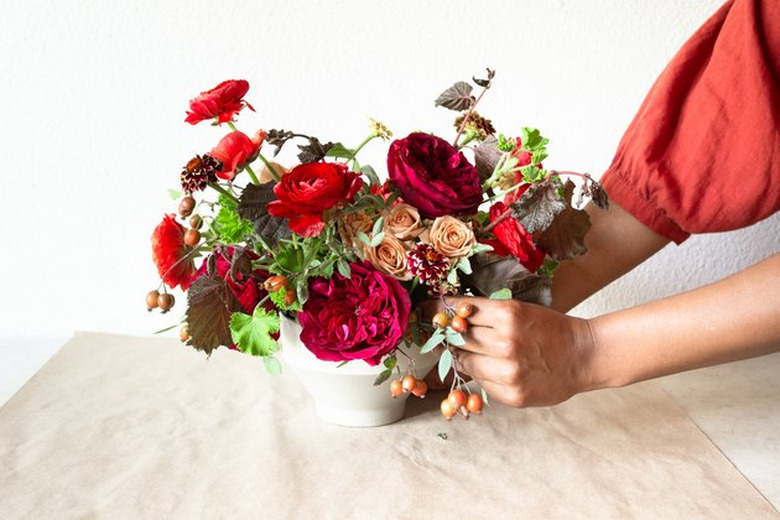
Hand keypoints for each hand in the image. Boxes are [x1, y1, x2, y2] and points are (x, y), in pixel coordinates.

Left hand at [421, 297, 596, 406]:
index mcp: (509, 314)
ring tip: (474, 351)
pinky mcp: (511, 394)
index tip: (426, 308)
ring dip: (464, 355)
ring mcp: (508, 372)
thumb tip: (446, 314)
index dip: (440, 309)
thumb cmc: (550, 328)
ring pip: (465, 362)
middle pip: (458, 337)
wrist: (584, 356)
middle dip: (449, 334)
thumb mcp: (520, 310)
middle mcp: (506, 343)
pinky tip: (494, 367)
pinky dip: (481, 374)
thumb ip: (486, 314)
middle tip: (444, 331)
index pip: (460, 310)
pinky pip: (480, 382)